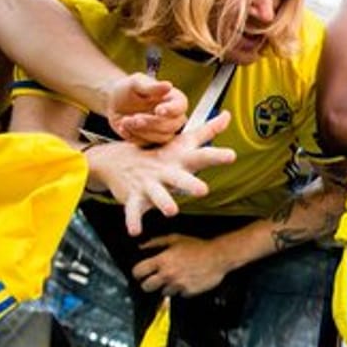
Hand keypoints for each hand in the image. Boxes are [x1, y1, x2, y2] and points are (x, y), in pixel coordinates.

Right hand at [87, 112, 235, 235]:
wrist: (115, 160)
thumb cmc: (160, 153)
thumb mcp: (183, 143)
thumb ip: (207, 132)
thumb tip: (228, 115)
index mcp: (180, 160)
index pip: (201, 156)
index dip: (216, 156)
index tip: (231, 156)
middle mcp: (165, 171)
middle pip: (180, 178)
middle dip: (190, 184)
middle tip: (203, 190)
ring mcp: (149, 183)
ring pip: (158, 194)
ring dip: (164, 202)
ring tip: (171, 211)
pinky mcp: (133, 197)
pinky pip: (133, 211)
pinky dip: (133, 221)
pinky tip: (135, 232)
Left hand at [106, 73, 189, 144]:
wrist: (115, 102)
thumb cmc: (129, 89)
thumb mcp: (136, 83)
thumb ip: (152, 87)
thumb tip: (168, 85)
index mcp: (174, 100)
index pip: (180, 106)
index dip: (172, 110)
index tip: (159, 110)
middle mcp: (173, 117)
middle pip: (171, 126)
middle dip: (152, 123)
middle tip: (135, 117)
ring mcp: (164, 131)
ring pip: (160, 137)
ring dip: (141, 130)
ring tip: (125, 120)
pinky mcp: (152, 140)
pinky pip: (146, 143)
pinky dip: (132, 136)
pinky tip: (123, 126)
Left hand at [132, 234, 232, 296]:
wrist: (219, 256)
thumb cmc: (199, 247)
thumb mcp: (175, 239)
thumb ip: (156, 242)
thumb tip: (142, 246)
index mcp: (162, 260)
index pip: (138, 272)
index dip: (137, 273)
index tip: (140, 273)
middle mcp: (168, 274)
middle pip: (146, 286)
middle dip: (148, 283)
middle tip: (153, 280)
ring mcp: (178, 284)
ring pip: (163, 292)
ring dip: (166, 287)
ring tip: (174, 279)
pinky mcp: (189, 291)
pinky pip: (180, 294)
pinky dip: (181, 290)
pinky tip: (186, 281)